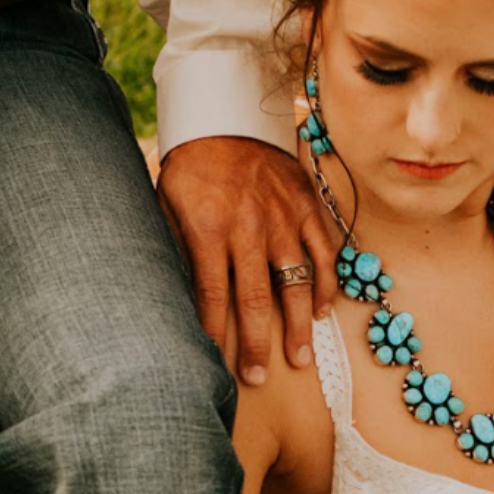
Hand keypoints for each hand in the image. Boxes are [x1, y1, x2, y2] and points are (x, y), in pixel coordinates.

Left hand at [156, 134, 340, 384]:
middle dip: (257, 342)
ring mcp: (283, 218)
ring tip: (301, 356)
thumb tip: (173, 295)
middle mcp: (249, 227)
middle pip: (256, 298)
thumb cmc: (191, 167)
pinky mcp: (306, 206)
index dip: (214, 332)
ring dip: (300, 323)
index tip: (214, 363)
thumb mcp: (167, 203)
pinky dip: (327, 281)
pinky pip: (324, 250)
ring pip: (297, 280)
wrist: (226, 117)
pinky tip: (324, 308)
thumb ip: (175, 248)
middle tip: (256, 376)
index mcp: (209, 228)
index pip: (212, 293)